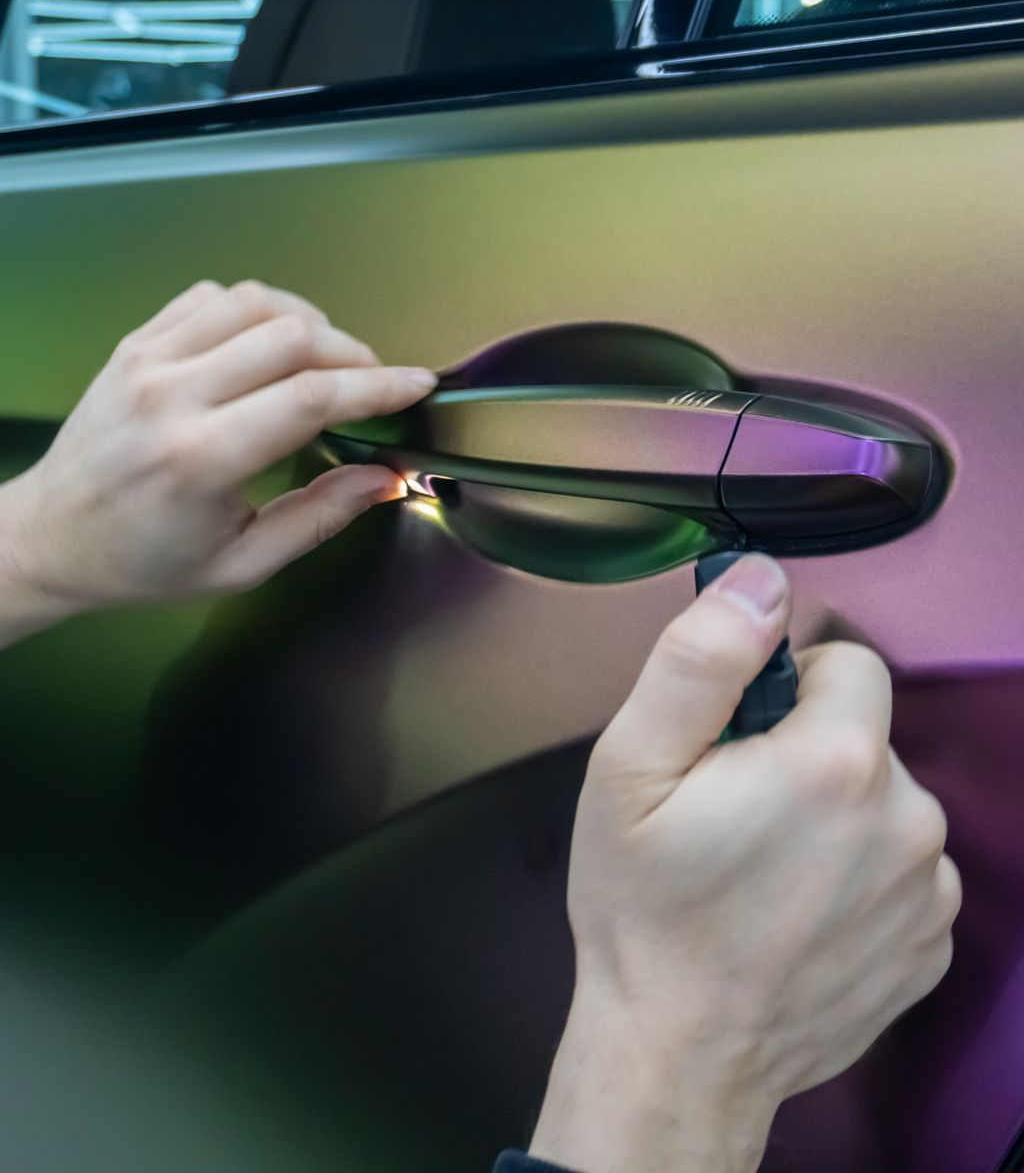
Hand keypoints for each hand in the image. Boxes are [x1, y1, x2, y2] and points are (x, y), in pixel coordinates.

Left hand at [0, 280, 434, 638]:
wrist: (52, 537)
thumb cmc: (145, 563)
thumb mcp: (240, 564)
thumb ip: (318, 518)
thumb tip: (383, 478)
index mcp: (200, 460)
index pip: (310, 398)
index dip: (377, 386)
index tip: (417, 385)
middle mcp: (171, 397)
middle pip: (291, 337)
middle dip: (353, 354)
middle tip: (373, 384)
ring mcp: (147, 360)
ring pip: (254, 302)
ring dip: (308, 322)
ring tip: (327, 360)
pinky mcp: (135, 343)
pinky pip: (212, 297)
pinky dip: (257, 309)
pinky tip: (269, 343)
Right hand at [530, 555, 959, 1172]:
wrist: (678, 1054)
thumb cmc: (645, 910)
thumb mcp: (631, 766)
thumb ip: (700, 658)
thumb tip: (761, 582)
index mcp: (836, 762)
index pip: (848, 662)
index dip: (783, 688)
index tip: (734, 740)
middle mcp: (906, 821)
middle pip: (864, 734)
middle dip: (804, 752)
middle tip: (732, 811)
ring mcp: (927, 891)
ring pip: (883, 801)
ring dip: (834, 816)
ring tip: (761, 869)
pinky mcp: (930, 944)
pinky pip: (900, 869)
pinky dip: (856, 876)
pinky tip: (796, 912)